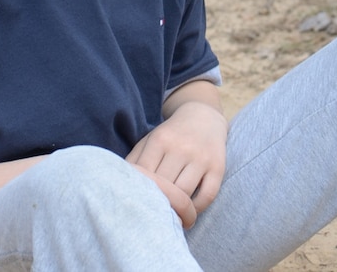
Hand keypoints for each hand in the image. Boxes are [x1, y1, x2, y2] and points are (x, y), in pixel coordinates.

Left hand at [126, 98, 227, 221]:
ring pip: (184, 194)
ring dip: (177, 210)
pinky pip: (207, 196)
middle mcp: (181, 147)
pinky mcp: (218, 167)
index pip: (145, 176)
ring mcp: (201, 157)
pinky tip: (189, 211)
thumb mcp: (150, 140)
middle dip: (158, 204)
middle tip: (152, 217)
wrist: (203, 117)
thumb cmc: (171, 136)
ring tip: (170, 218)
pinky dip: (196, 209)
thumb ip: (134, 160)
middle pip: (164, 187)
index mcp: (160, 140)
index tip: (137, 206)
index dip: (140, 194)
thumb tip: (118, 185)